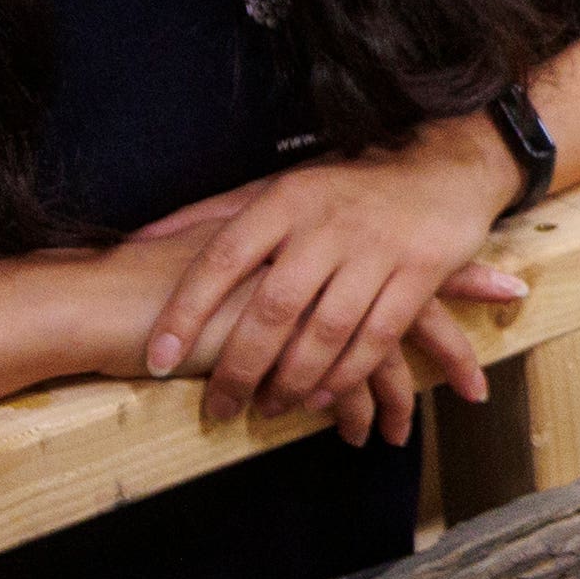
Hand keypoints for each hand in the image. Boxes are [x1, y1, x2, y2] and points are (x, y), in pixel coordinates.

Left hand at [130, 116, 535, 444]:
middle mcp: (328, 224)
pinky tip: (322, 399)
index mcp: (285, 200)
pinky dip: (346, 375)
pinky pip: (377, 338)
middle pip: (273, 308)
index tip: (157, 358)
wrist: (443, 169)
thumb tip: (136, 239)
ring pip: (325, 332)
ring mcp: (377, 249)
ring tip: (267, 409)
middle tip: (218, 408)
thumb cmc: (345, 187)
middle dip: (240, 367)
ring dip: (293, 382)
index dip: (186, 311)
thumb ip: (211, 216)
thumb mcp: (278, 187)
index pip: (223, 258)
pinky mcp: (421, 273)